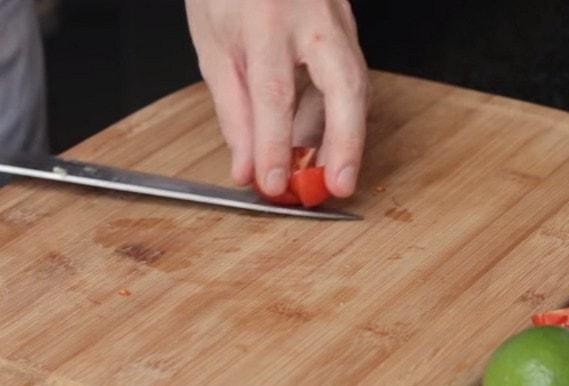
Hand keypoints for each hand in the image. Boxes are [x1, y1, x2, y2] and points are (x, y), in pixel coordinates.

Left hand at [186, 0, 368, 196]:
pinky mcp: (349, 25)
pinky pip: (349, 76)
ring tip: (323, 171)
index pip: (273, 93)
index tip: (272, 183)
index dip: (275, 144)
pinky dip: (336, 113)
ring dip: (343, 135)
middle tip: (340, 186)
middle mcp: (311, 15)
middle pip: (343, 85)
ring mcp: (338, 16)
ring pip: (355, 83)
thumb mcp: (214, 46)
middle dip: (346, 143)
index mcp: (265, 17)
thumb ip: (232, 111)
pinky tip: (318, 137)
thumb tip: (246, 163)